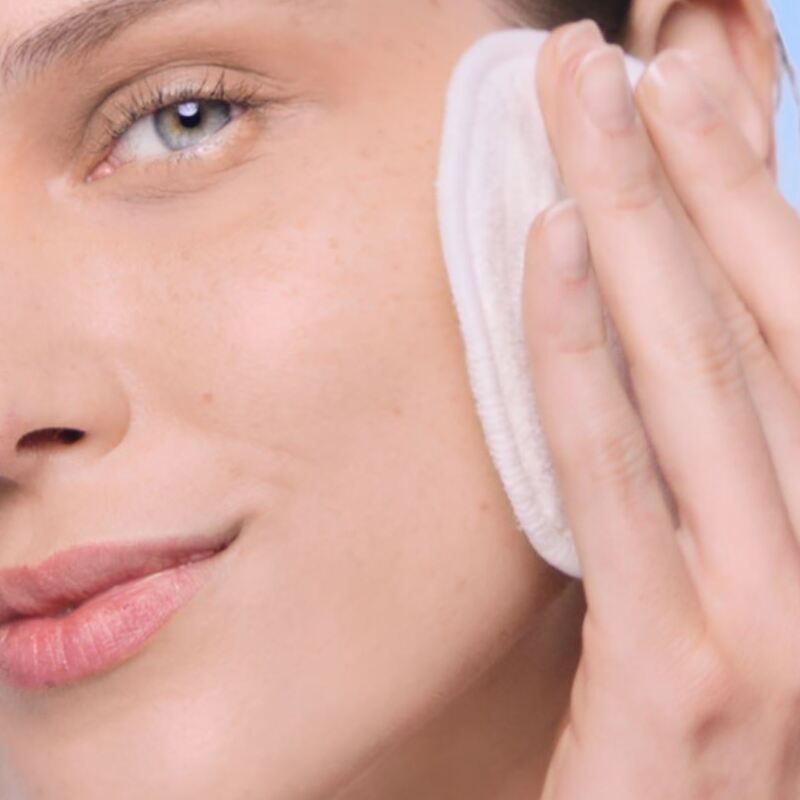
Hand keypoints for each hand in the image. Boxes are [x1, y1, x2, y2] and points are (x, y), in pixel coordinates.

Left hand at [523, 19, 799, 798]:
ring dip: (637, 212)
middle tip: (619, 47)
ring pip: (697, 361)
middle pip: (754, 301)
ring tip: (586, 96)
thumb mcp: (723, 543)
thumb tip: (663, 304)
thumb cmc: (708, 699)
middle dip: (690, 157)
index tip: (693, 65)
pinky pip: (617, 468)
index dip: (750, 169)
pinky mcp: (681, 660)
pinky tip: (553, 241)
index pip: (791, 295)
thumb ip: (704, 426)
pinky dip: (581, 348)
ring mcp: (774, 600)